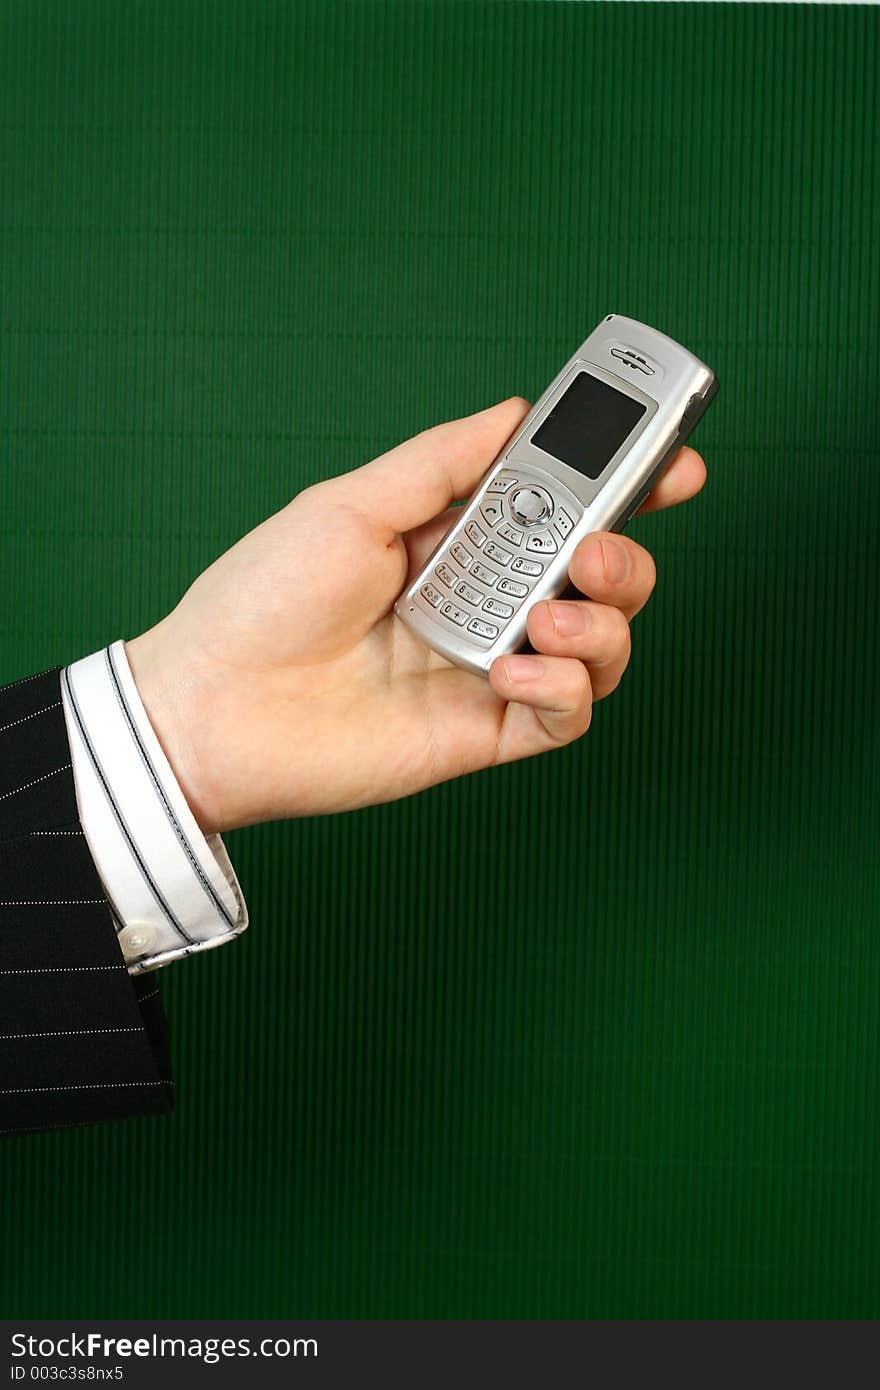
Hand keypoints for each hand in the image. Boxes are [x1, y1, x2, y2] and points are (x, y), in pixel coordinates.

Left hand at [126, 398, 705, 832]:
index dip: (623, 489)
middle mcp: (482, 605)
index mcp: (455, 543)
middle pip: (598, 578)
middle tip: (595, 547)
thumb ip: (443, 462)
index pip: (559, 511)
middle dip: (623, 556)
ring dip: (603, 624)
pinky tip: (515, 671)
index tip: (674, 466)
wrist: (211, 706)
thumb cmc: (263, 598)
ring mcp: (488, 671)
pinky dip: (565, 689)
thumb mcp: (352, 503)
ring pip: (600, 647)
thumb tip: (516, 410)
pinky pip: (565, 716)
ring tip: (549, 616)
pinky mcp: (484, 735)